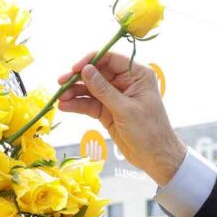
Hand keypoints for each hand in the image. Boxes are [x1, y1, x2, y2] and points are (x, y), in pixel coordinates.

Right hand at [56, 51, 186, 185]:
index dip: (91, 61)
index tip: (74, 68)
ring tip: (60, 98)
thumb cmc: (148, 131)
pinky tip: (65, 106)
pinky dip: (77, 105)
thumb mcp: (125, 109)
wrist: (155, 157)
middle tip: (60, 83)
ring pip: (91, 89)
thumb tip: (86, 70)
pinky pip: (90, 104)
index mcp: (137, 75)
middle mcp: (126, 82)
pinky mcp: (108, 111)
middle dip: (78, 78)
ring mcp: (116, 97)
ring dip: (74, 92)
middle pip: (97, 73)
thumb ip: (103, 90)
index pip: (110, 59)